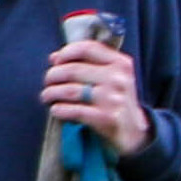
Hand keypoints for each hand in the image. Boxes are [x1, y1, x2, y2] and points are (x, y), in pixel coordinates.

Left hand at [39, 33, 147, 157]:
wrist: (134, 132)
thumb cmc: (115, 100)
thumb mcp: (111, 77)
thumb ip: (86, 64)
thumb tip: (53, 57)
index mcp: (121, 64)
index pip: (87, 48)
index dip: (65, 53)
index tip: (56, 62)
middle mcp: (118, 79)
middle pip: (73, 70)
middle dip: (52, 76)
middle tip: (48, 83)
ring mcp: (113, 99)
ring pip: (69, 91)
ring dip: (50, 93)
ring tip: (47, 97)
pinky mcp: (106, 118)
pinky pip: (73, 111)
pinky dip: (58, 110)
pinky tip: (55, 110)